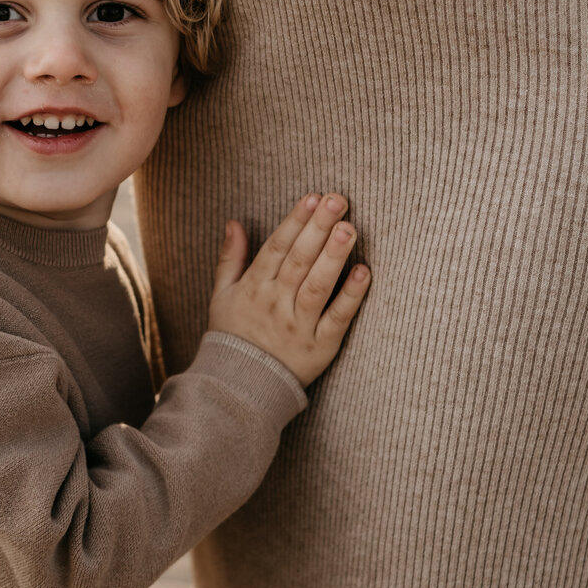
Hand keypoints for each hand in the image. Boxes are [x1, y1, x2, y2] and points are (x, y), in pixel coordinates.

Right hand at [208, 195, 370, 387]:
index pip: (276, 248)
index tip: (313, 197)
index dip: (295, 221)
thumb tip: (234, 222)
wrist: (237, 389)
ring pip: (317, 286)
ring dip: (334, 256)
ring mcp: (298, 326)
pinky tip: (364, 272)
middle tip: (338, 200)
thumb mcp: (222, 295)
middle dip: (318, 228)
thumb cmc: (232, 336)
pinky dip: (351, 296)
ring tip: (350, 228)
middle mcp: (275, 304)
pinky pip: (337, 319)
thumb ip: (230, 258)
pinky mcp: (319, 348)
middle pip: (299, 261)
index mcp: (254, 288)